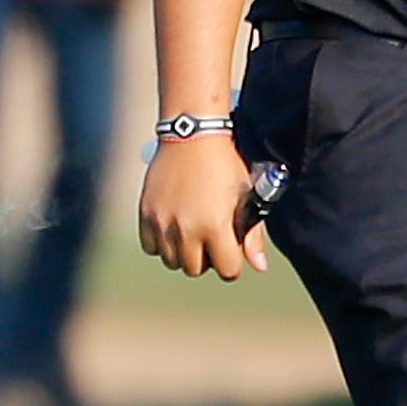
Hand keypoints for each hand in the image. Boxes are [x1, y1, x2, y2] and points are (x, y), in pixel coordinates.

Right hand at [138, 137, 268, 279]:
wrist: (192, 135)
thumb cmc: (225, 164)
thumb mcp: (245, 195)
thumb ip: (253, 233)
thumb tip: (260, 267)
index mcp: (215, 225)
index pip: (227, 270)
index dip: (233, 263)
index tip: (232, 251)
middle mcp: (186, 230)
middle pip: (196, 270)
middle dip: (208, 259)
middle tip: (212, 238)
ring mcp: (163, 224)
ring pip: (173, 261)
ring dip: (184, 252)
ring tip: (194, 230)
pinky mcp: (146, 215)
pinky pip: (151, 248)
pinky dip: (163, 243)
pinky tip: (175, 226)